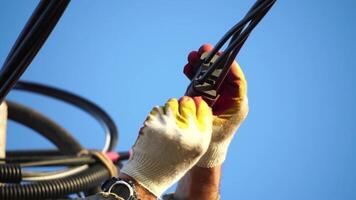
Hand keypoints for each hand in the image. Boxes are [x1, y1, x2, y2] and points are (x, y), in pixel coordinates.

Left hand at [120, 96, 212, 196]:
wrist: (149, 175)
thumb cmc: (173, 162)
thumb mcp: (194, 150)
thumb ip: (200, 127)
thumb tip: (199, 100)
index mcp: (201, 140)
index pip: (203, 109)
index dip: (197, 107)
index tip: (191, 110)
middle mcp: (187, 132)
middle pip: (188, 102)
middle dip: (182, 105)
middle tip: (177, 117)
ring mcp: (169, 126)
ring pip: (171, 102)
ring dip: (169, 109)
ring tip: (166, 125)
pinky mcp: (154, 123)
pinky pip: (158, 109)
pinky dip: (157, 115)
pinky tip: (157, 128)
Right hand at [184, 44, 248, 166]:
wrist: (207, 152)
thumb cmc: (210, 140)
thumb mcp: (207, 122)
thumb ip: (204, 106)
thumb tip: (198, 91)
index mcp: (237, 104)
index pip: (237, 80)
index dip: (229, 65)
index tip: (218, 55)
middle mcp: (231, 98)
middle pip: (224, 74)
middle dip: (212, 61)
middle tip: (201, 50)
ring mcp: (220, 97)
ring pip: (213, 76)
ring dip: (202, 66)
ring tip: (191, 57)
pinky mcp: (210, 97)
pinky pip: (205, 82)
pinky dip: (196, 75)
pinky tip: (188, 69)